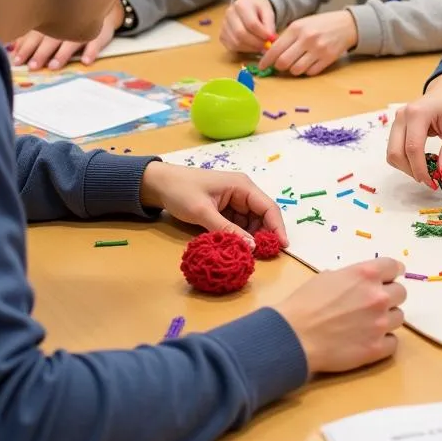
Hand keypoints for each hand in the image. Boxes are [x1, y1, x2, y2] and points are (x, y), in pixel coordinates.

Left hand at [10, 4, 119, 69]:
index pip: (35, 36)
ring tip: (54, 65)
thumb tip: (11, 49)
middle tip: (33, 66)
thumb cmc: (68, 14)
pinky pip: (97, 42)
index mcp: (50, 21)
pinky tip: (86, 61)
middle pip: (51, 40)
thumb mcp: (50, 21)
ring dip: (63, 54)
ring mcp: (84, 28)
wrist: (98, 0)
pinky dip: (92, 51)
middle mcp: (65, 24)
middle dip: (41, 53)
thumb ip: (31, 34)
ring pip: (72, 41)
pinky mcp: (100, 32)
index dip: (25, 48)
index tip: (17, 61)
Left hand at [140, 162, 287, 248]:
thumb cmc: (181, 191)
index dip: (277, 227)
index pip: (268, 207)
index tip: (282, 247)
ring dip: (252, 237)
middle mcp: (242, 192)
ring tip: (249, 254)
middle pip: (262, 216)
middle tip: (265, 256)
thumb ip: (227, 230)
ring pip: (252, 222)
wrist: (159, 184)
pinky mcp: (225, 209)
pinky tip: (237, 247)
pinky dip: (240, 236)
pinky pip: (239, 225)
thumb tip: (252, 247)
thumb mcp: (203, 212)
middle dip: (265, 234)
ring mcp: (234, 201)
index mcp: (242, 186)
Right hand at [220, 0, 276, 53]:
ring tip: (261, 46)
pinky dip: (244, 49)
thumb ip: (270, 25)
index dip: (262, 34)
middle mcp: (229, 14)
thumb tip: (270, 40)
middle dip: (256, 43)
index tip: (271, 39)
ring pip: (236, 42)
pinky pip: (232, 47)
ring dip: (251, 48)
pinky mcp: (222, 35)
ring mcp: (223, 25)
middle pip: (241, 33)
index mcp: (241, 5)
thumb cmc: (258, 10)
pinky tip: (252, 46)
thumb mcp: (268, 13)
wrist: (247, 7)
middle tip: (266, 46)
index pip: (251, 23)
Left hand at [260, 11, 357, 76]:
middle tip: (280, 65)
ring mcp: (318, 49)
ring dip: (293, 70)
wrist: (346, 25)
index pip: (275, 49)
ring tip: (296, 63)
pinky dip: (306, 71)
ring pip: (296, 70)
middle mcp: (307, 39)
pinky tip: (309, 63)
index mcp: (297, 28)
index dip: (266, 60)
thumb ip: (286, 37)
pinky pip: (310, 72)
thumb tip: (270, 53)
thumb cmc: (320, 25)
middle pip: (283, 62)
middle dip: (279, 67)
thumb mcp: (301, 24)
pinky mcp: (328, 59)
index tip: (262, 66)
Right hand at [274, 258, 405, 374]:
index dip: (392, 272)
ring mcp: (380, 324)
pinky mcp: (377, 349)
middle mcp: (378, 296)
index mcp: (366, 274)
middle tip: (373, 304)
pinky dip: (384, 341)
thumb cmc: (304, 303)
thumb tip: (359, 283)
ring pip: (399, 317)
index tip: (390, 278)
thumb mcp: (327, 277)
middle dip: (389, 296)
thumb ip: (351, 277)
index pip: (395, 267)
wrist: (294, 337)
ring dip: (386, 319)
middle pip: (401, 293)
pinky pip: (393, 342)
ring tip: (369, 324)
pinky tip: (368, 340)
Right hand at [386, 72, 441, 186]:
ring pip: (392, 154)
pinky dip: (405, 161)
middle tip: (430, 179)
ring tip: (426, 168)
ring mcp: (396, 121)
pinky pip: (394, 150)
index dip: (420, 169)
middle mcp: (401, 116)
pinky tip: (420, 160)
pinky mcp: (395, 127)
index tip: (433, 182)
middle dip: (411, 171)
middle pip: (396, 153)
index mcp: (417, 113)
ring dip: (407, 168)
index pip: (413, 148)